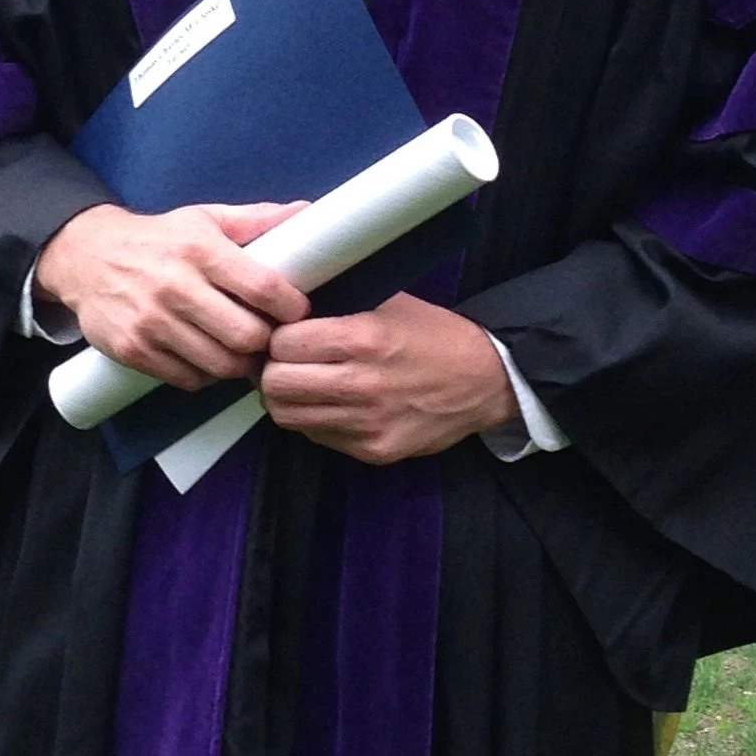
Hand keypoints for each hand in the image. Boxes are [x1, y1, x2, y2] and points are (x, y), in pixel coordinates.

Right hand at [35, 200, 308, 391]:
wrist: (87, 257)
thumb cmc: (159, 239)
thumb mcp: (205, 219)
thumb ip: (256, 220)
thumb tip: (305, 212)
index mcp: (200, 250)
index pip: (263, 288)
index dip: (291, 306)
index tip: (295, 310)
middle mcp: (175, 286)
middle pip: (247, 336)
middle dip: (265, 341)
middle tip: (267, 335)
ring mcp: (151, 322)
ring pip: (220, 365)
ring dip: (238, 363)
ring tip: (240, 349)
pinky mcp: (133, 350)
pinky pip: (188, 380)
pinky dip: (204, 375)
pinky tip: (205, 355)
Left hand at [260, 291, 518, 465]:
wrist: (484, 380)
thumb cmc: (433, 334)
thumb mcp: (388, 303)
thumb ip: (338, 307)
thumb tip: (285, 309)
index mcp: (363, 339)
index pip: (284, 344)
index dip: (277, 336)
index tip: (284, 333)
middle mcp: (361, 385)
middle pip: (276, 385)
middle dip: (271, 370)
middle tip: (282, 361)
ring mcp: (367, 425)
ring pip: (289, 417)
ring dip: (286, 398)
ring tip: (299, 383)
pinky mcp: (373, 452)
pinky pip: (317, 436)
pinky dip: (313, 419)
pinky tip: (328, 402)